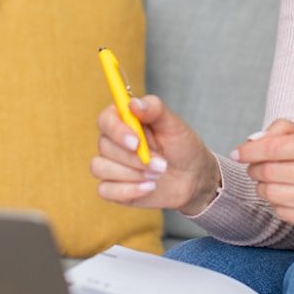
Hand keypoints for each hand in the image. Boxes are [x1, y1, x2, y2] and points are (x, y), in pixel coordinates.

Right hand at [91, 95, 220, 214]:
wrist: (192, 178)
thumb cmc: (182, 147)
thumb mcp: (174, 125)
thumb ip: (155, 109)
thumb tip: (133, 103)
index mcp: (125, 121)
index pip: (105, 119)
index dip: (116, 131)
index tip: (136, 142)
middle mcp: (114, 141)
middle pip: (104, 146)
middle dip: (133, 158)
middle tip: (161, 164)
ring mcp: (111, 165)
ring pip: (100, 168)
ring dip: (132, 174)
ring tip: (157, 175)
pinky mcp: (113, 187)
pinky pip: (105, 190)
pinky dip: (128, 190)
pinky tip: (149, 187)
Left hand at [232, 119, 293, 237]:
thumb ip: (284, 131)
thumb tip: (251, 142)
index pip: (276, 146)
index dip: (250, 150)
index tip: (237, 153)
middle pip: (269, 171)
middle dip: (255, 170)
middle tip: (256, 168)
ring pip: (271, 194)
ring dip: (263, 188)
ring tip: (272, 182)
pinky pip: (281, 212)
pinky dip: (277, 205)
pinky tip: (289, 197)